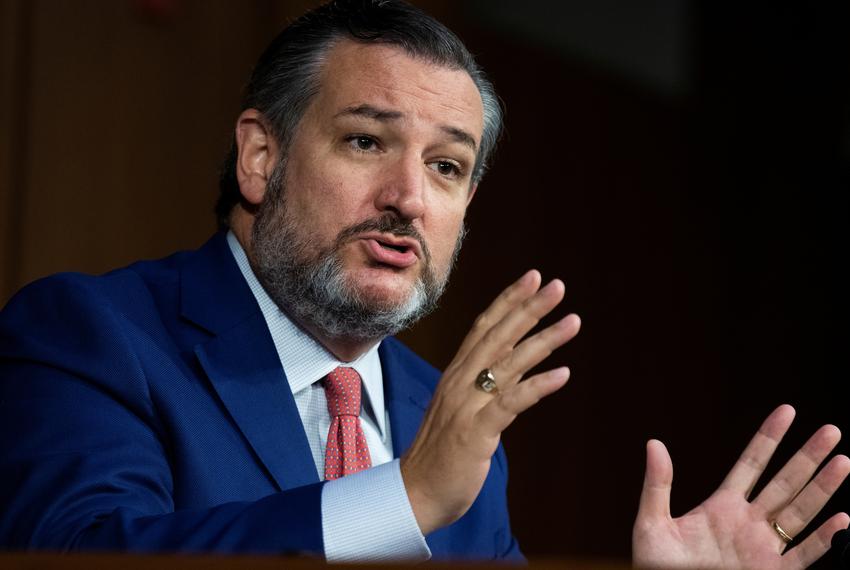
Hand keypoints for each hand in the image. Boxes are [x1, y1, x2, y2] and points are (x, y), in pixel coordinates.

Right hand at [401, 270, 580, 533]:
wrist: (414, 493)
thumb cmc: (440, 453)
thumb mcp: (460, 409)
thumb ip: (482, 385)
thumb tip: (510, 367)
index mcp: (456, 374)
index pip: (484, 326)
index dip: (509, 300)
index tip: (533, 277)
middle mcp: (460, 382)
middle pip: (498, 335)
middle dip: (529, 307)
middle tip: (557, 284)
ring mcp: (468, 405)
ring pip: (509, 363)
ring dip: (544, 339)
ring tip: (573, 321)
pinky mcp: (476, 431)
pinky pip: (512, 402)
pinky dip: (538, 385)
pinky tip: (564, 374)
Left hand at [633, 404, 849, 568]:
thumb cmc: (657, 567)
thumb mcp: (651, 523)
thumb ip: (658, 484)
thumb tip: (654, 442)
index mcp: (721, 506)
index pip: (751, 464)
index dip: (769, 438)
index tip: (787, 410)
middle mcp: (748, 523)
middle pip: (784, 483)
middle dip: (808, 457)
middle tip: (831, 431)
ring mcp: (763, 548)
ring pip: (800, 512)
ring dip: (822, 488)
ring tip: (844, 461)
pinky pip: (804, 555)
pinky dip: (824, 539)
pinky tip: (842, 518)